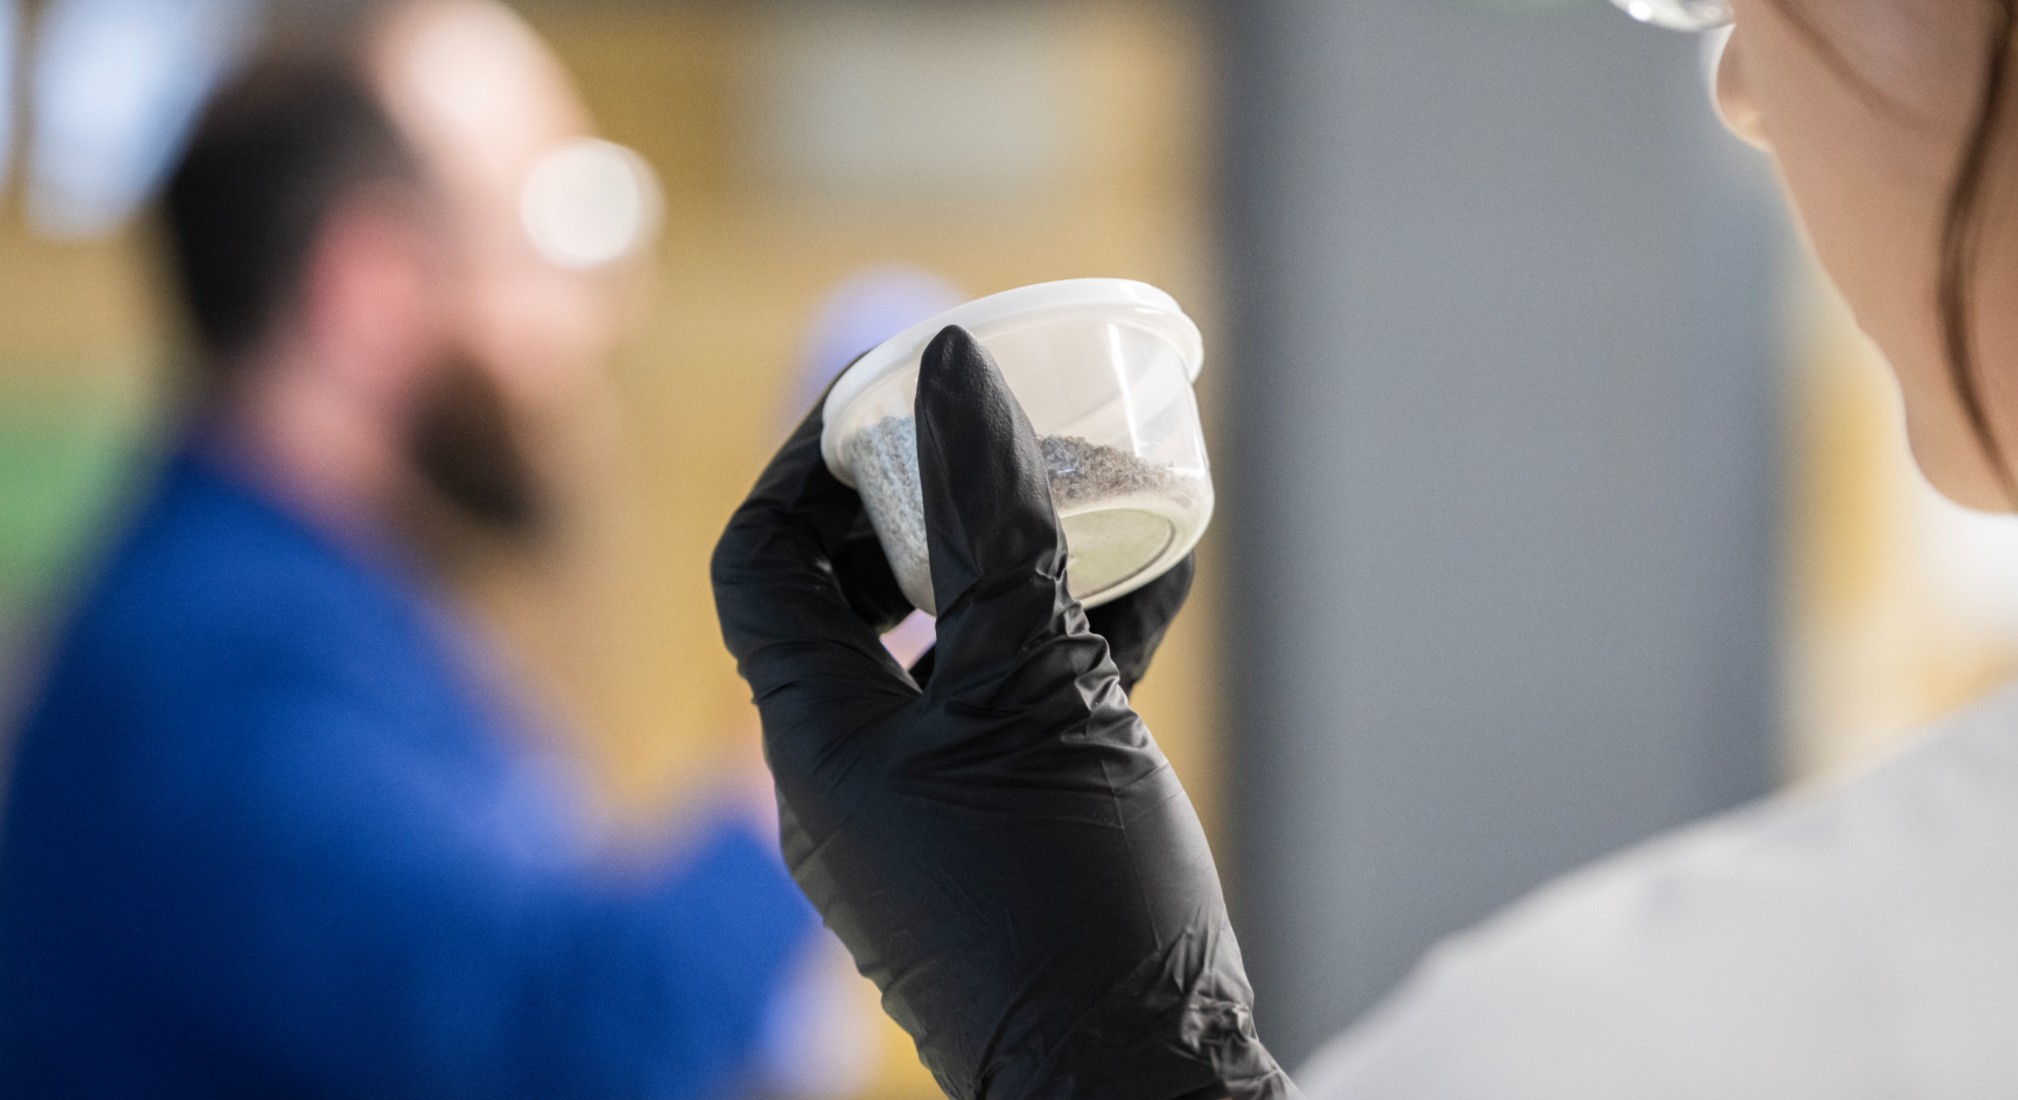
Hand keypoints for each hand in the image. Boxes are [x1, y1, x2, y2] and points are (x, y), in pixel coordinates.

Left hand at [712, 327, 1290, 1099]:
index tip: (896, 392)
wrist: (1135, 1085)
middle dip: (922, 505)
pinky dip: (1063, 644)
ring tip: (1096, 494)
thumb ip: (993, 528)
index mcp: (817, 736)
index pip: (760, 560)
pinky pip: (1008, 715)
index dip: (811, 461)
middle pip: (848, 601)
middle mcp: (847, 777)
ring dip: (1010, 568)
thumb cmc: (1069, 896)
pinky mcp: (995, 847)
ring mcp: (920, 818)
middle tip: (998, 437)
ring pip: (944, 656)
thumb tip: (950, 372)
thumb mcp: (1036, 686)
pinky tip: (1153, 582)